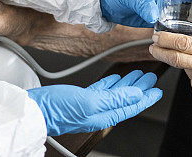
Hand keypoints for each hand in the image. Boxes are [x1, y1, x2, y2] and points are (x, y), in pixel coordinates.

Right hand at [27, 70, 162, 135]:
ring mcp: (89, 105)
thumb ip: (115, 99)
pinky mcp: (80, 99)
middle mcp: (98, 112)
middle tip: (151, 78)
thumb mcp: (90, 101)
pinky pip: (101, 91)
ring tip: (138, 75)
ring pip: (115, 93)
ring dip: (127, 84)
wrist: (33, 110)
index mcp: (103, 115)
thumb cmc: (57, 108)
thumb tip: (136, 95)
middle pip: (126, 99)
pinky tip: (114, 78)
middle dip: (140, 88)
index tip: (158, 90)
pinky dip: (110, 83)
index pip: (131, 106)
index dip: (146, 98)